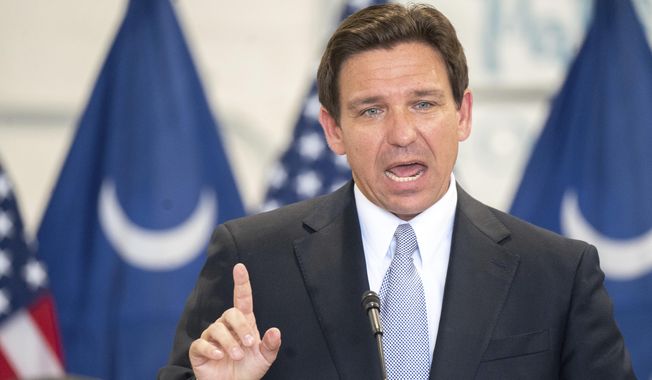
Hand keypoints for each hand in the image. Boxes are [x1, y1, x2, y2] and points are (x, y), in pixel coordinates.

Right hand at [189, 263, 281, 379]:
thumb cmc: (248, 370)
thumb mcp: (265, 358)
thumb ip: (271, 345)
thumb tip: (275, 330)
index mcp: (243, 323)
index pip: (241, 298)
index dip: (241, 282)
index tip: (240, 267)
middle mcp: (226, 326)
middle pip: (230, 313)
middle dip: (241, 327)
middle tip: (249, 344)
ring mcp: (211, 337)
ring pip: (216, 328)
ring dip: (229, 342)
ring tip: (236, 356)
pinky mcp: (199, 350)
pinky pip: (201, 343)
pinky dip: (211, 349)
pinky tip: (219, 356)